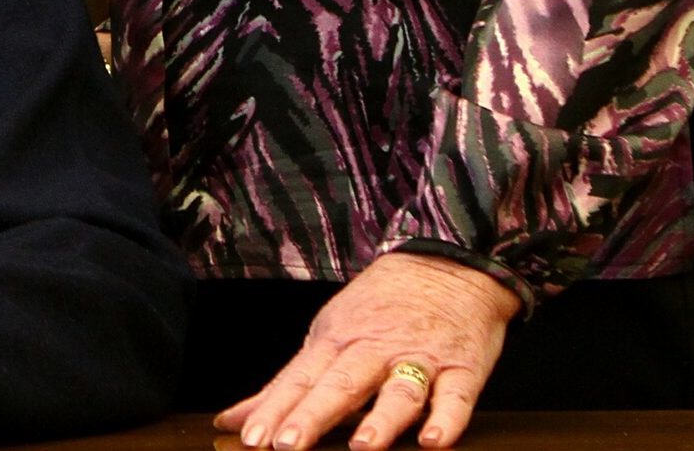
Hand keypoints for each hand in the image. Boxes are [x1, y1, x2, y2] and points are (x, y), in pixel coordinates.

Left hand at [215, 252, 518, 450]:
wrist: (446, 262)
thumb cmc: (378, 307)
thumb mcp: (327, 334)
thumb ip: (285, 384)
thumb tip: (231, 420)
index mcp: (336, 342)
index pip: (299, 381)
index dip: (274, 410)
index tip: (251, 438)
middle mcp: (373, 350)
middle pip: (340, 386)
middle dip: (312, 416)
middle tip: (287, 446)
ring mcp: (419, 358)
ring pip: (398, 392)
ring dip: (380, 421)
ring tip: (361, 448)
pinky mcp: (462, 368)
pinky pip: (456, 396)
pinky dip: (447, 418)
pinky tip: (434, 441)